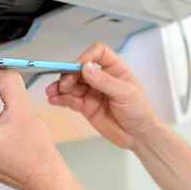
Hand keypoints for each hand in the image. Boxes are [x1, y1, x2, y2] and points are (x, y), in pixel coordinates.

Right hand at [46, 42, 162, 148]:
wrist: (138, 136)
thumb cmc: (139, 111)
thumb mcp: (125, 94)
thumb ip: (104, 81)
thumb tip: (85, 68)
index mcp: (115, 69)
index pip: (98, 53)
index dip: (86, 56)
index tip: (78, 66)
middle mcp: (101, 77)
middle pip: (80, 69)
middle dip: (69, 74)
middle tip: (63, 85)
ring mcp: (92, 92)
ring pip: (72, 84)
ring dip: (60, 87)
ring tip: (52, 93)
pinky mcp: (85, 106)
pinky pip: (70, 99)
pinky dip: (60, 99)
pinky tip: (54, 100)